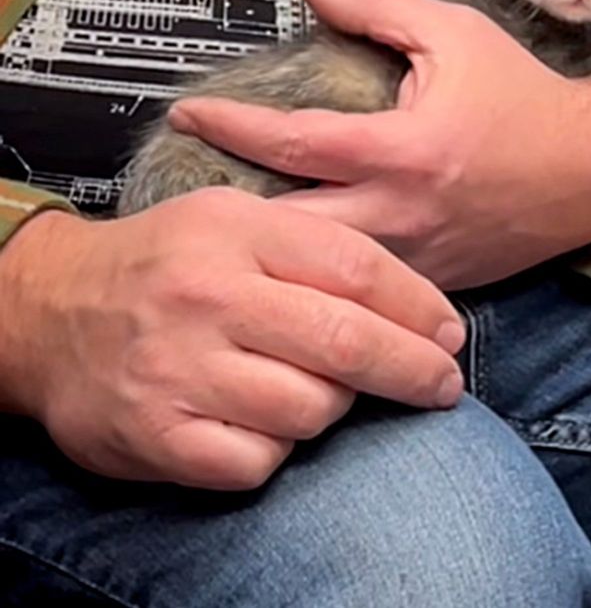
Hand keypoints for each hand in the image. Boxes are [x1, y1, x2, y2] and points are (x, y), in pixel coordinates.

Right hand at [0, 190, 464, 488]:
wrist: (52, 309)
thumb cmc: (167, 261)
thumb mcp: (233, 218)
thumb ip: (314, 246)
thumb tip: (412, 300)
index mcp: (237, 231)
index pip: (356, 268)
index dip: (417, 305)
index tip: (449, 332)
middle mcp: (209, 296)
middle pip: (345, 342)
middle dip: (412, 369)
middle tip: (442, 383)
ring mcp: (180, 369)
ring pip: (310, 409)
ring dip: (334, 407)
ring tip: (321, 389)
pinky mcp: (156, 434)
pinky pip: (258, 461)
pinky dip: (278, 449)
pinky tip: (266, 421)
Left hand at [169, 0, 590, 289]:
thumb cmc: (520, 92)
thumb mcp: (453, 33)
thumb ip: (375, 9)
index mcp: (401, 150)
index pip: (292, 143)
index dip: (230, 125)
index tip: (185, 111)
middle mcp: (401, 214)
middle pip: (287, 233)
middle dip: (229, 217)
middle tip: (183, 195)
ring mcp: (416, 259)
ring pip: (320, 274)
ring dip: (268, 253)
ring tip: (222, 232)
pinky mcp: (433, 281)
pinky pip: (364, 288)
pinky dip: (324, 274)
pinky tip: (293, 262)